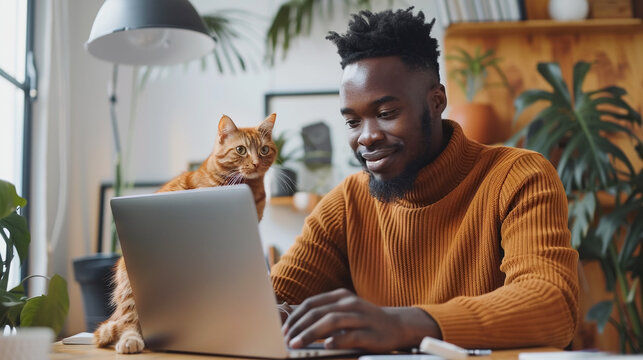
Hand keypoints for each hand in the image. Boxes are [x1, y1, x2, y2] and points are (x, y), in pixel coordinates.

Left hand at [282, 288, 440, 351]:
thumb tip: (296, 322)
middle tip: (287, 338)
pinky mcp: (370, 333)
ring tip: (297, 343)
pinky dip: (336, 340)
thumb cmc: (364, 320)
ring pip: (331, 322)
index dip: (295, 316)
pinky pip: (350, 336)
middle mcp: (349, 303)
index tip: (284, 329)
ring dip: (311, 333)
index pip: (311, 303)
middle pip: (318, 312)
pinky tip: (325, 346)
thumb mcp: (344, 310)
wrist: (396, 325)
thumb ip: (324, 313)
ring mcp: (360, 317)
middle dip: (299, 326)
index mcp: (340, 296)